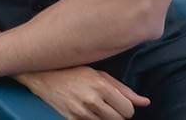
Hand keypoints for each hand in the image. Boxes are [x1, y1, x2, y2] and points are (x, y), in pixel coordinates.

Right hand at [19, 67, 149, 119]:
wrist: (40, 74)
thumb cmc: (71, 70)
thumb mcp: (98, 73)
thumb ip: (123, 89)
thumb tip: (145, 102)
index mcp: (101, 86)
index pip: (128, 110)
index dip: (126, 107)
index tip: (119, 102)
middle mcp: (92, 100)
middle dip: (117, 114)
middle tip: (107, 105)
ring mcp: (80, 111)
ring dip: (104, 118)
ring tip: (95, 106)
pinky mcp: (71, 119)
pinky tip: (86, 111)